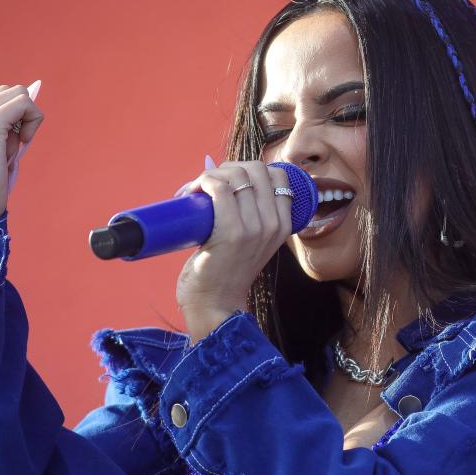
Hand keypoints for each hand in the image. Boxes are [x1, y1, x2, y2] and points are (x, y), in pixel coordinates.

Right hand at [0, 81, 43, 222]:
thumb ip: (8, 122)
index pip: (0, 96)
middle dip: (22, 118)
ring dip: (26, 123)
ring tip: (11, 150)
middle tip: (13, 147)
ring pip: (20, 95)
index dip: (15, 118)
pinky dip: (33, 122)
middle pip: (12, 92)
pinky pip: (24, 104)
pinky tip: (23, 144)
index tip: (10, 143)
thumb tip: (34, 90)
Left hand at [176, 159, 292, 340]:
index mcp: (283, 224)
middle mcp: (273, 224)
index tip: (228, 182)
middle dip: (227, 168)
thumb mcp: (251, 241)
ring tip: (195, 192)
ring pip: (236, 175)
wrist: (215, 305)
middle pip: (256, 169)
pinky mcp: (232, 233)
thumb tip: (216, 169)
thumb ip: (249, 213)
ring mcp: (255, 228)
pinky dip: (204, 182)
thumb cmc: (225, 271)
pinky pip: (221, 188)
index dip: (249, 170)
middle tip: (207, 186)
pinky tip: (192, 193)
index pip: (277, 174)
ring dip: (210, 176)